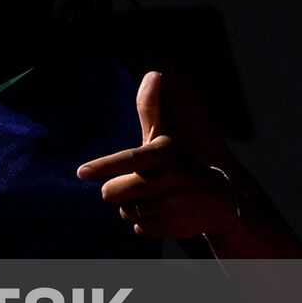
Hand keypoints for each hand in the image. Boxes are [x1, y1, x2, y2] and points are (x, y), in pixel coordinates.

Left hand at [77, 71, 239, 238]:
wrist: (220, 201)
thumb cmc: (179, 163)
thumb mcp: (165, 137)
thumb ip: (151, 108)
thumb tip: (154, 72)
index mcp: (162, 154)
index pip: (128, 160)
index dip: (104, 166)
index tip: (81, 172)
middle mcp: (168, 179)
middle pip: (112, 192)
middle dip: (116, 192)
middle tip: (137, 185)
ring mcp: (170, 205)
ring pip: (125, 212)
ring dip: (132, 208)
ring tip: (154, 198)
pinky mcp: (172, 227)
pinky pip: (138, 229)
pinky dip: (145, 224)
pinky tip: (163, 214)